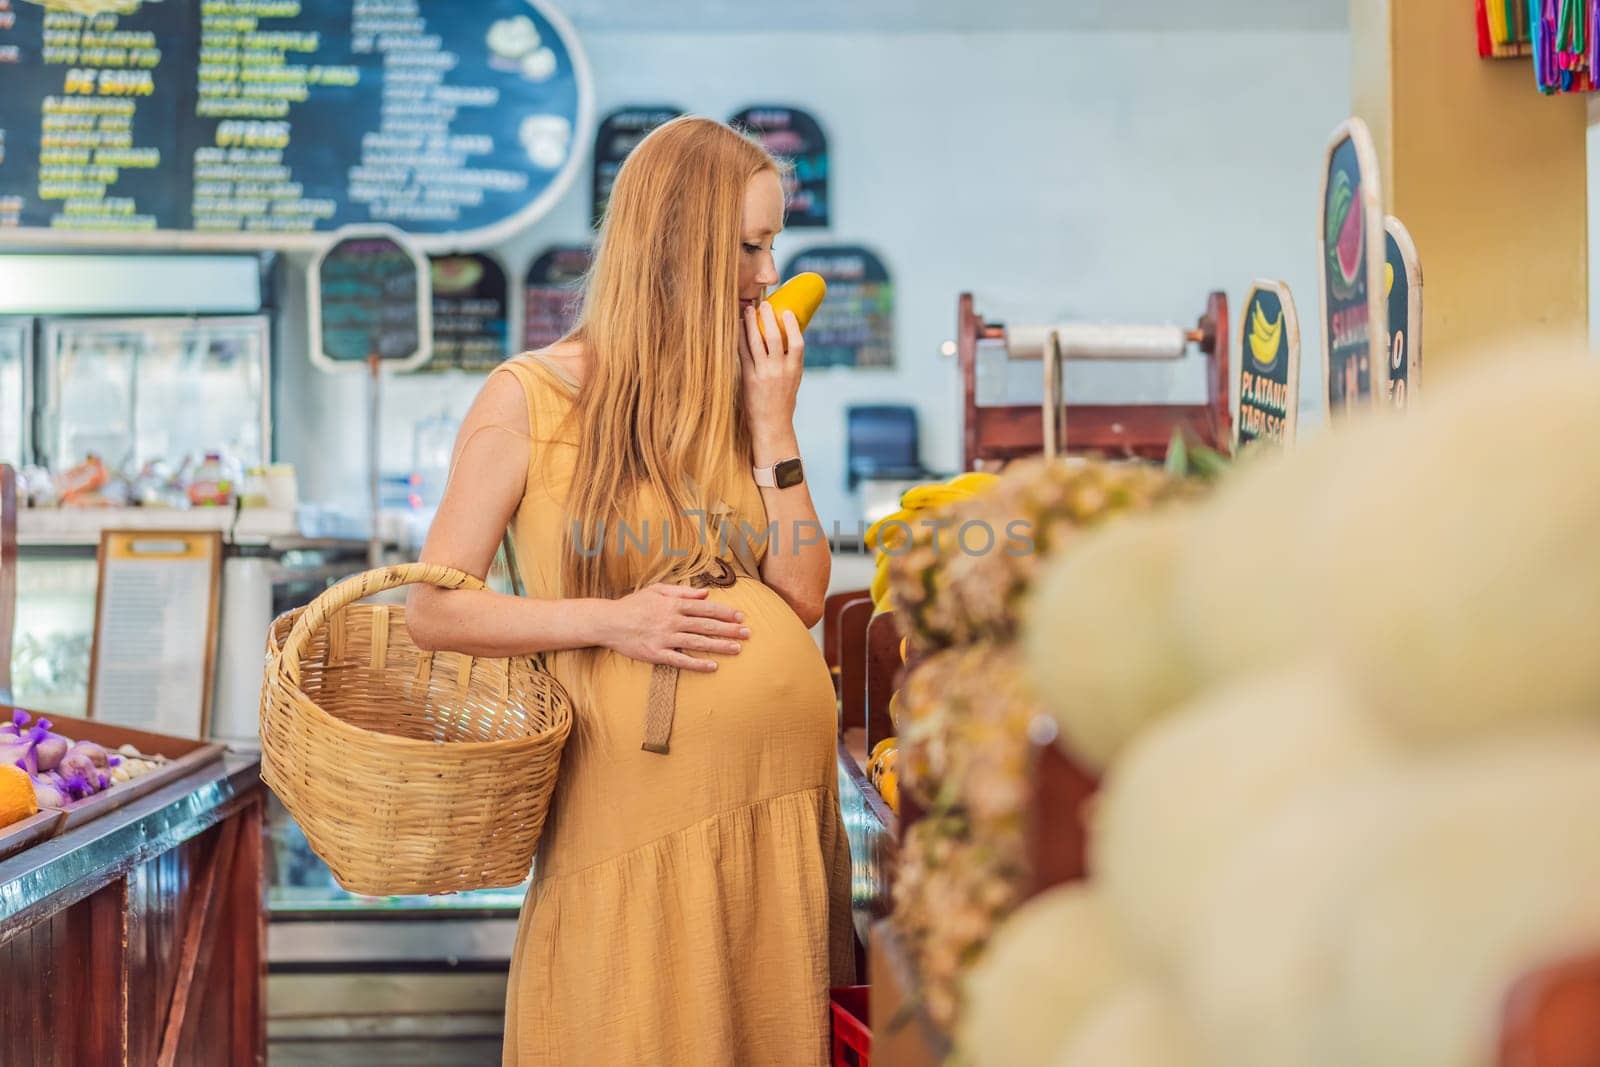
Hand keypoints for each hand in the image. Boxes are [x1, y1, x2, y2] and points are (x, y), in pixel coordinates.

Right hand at [604, 584, 749, 671]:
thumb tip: (706, 593)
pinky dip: (697, 664)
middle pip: (706, 625)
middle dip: (729, 629)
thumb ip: (682, 592)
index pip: (706, 608)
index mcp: (674, 605)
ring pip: (698, 642)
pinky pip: (681, 660)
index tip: (741, 616)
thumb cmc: (633, 604)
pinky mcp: (656, 654)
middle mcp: (672, 621)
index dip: (725, 612)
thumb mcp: (657, 590)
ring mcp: (665, 638)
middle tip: (748, 633)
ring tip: (737, 649)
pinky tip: (713, 666)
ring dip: (719, 646)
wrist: (608, 622)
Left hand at [739, 301, 802, 438]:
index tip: (787, 312)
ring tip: (747, 311)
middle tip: (763, 304)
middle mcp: (780, 371)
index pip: (797, 344)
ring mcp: (763, 374)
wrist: (772, 425)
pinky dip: (739, 338)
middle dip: (768, 318)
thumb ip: (789, 362)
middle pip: (774, 338)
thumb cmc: (782, 402)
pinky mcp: (748, 379)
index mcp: (795, 371)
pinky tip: (737, 329)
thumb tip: (783, 339)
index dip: (792, 326)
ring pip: (756, 342)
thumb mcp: (793, 381)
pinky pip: (743, 353)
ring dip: (751, 324)